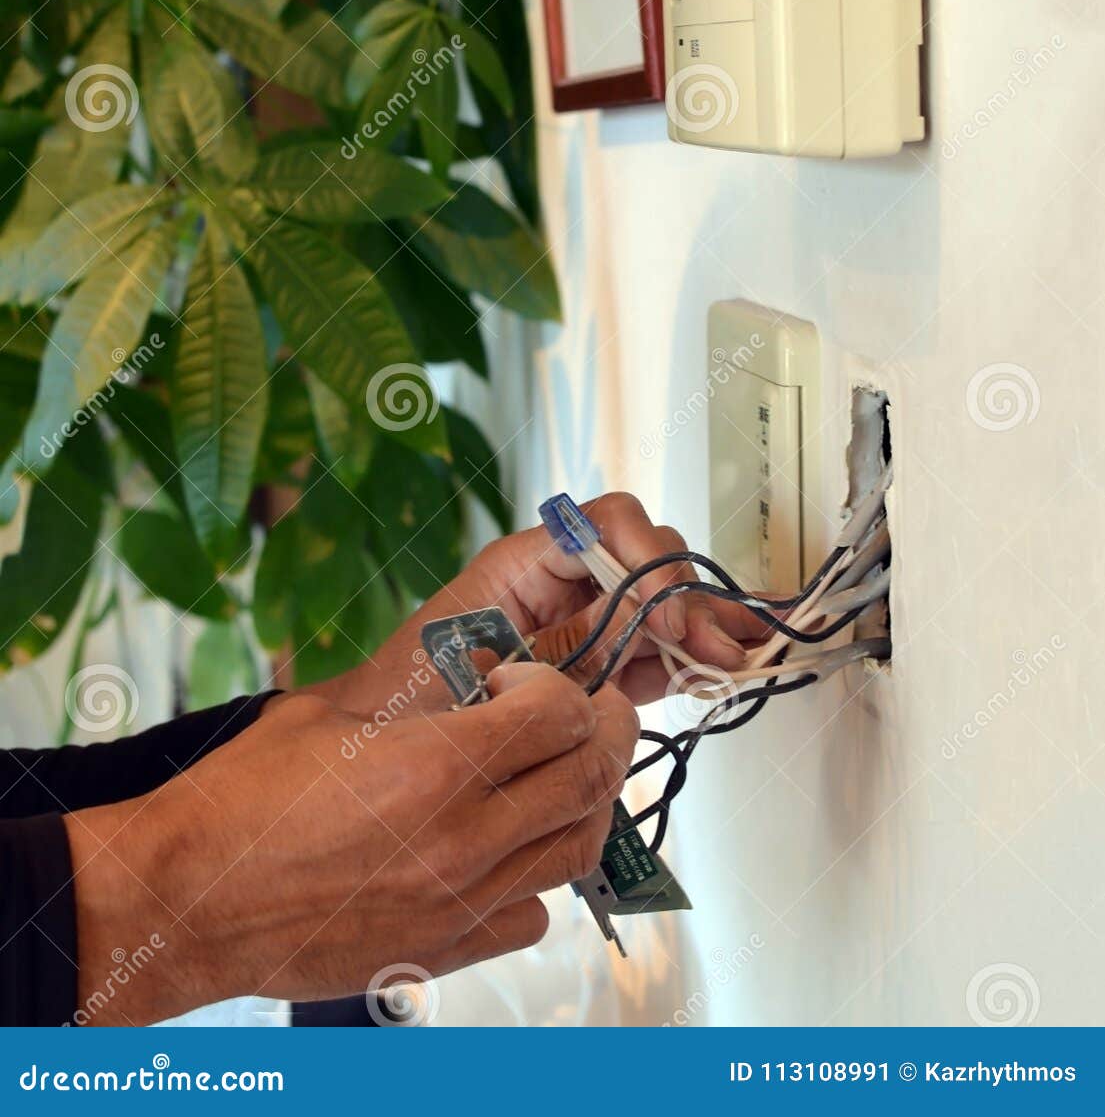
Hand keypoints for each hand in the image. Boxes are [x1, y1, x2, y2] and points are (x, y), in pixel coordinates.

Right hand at [65, 664, 637, 1023]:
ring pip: (575, 850)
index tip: (530, 681)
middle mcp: (462, 839)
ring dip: (582, 803)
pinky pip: (531, 913)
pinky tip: (507, 848)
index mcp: (434, 765)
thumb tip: (464, 673)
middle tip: (592, 713)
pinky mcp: (441, 951)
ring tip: (563, 773)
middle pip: (586, 780)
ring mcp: (458, 903)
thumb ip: (410, 696)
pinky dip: (537, 876)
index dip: (560, 687)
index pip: (560, 715)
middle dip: (601, 735)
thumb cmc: (238, 802)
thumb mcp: (326, 713)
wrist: (185, 901)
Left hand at [323, 493, 772, 714]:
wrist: (372, 752)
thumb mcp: (475, 661)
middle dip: (689, 598)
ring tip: (746, 652)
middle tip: (719, 646)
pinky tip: (731, 663)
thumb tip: (628, 623)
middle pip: (646, 561)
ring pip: (660, 606)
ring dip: (705, 625)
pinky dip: (693, 658)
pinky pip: (655, 652)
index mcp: (524, 565)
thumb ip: (554, 642)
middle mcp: (561, 584)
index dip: (647, 559)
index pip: (605, 523)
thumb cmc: (401, 697)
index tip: (668, 614)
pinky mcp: (600, 668)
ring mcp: (584, 625)